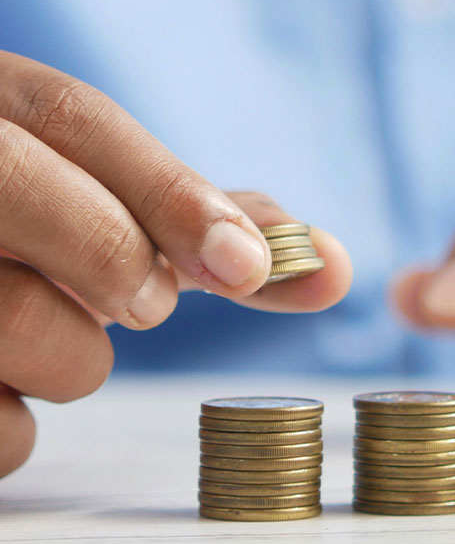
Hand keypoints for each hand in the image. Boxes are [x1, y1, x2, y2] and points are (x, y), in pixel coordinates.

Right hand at [0, 52, 351, 477]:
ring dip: (72, 357)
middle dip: (118, 259)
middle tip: (142, 299)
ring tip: (47, 335)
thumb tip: (332, 262)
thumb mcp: (97, 199)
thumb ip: (204, 221)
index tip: (249, 264)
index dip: (172, 192)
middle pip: (38, 197)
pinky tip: (0, 383)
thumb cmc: (31, 230)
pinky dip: (15, 425)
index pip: (76, 117)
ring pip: (20, 323)